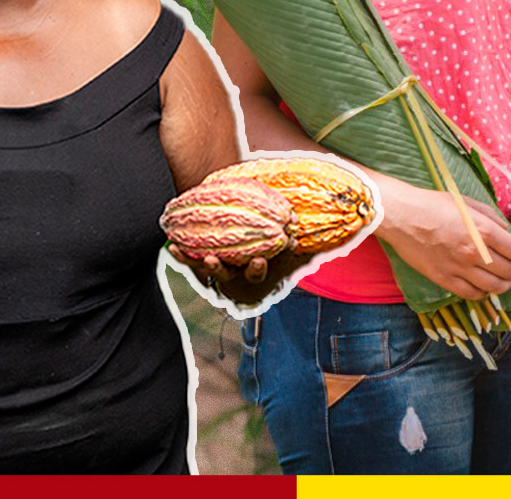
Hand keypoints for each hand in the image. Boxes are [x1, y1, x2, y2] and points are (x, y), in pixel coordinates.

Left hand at [167, 244, 305, 304]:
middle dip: (222, 270)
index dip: (257, 268)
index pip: (256, 272)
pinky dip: (182, 255)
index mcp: (254, 271)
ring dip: (201, 264)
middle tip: (218, 261)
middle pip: (227, 275)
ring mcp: (218, 269)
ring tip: (193, 255)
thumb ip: (307, 245)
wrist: (249, 257)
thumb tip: (339, 234)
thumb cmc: (273, 253)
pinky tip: (171, 246)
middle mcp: (234, 274)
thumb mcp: (289, 251)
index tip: (260, 261)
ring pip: (207, 270)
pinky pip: (191, 259)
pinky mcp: (203, 261)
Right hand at [377, 180, 510, 300]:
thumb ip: (490, 217)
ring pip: (493, 286)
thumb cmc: (432, 204)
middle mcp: (473, 252)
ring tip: (506, 280)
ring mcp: (458, 268)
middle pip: (509, 271)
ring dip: (505, 285)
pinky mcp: (444, 279)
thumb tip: (507, 231)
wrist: (401, 216)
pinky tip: (485, 287)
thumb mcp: (467, 203)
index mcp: (482, 231)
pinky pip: (471, 294)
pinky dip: (483, 293)